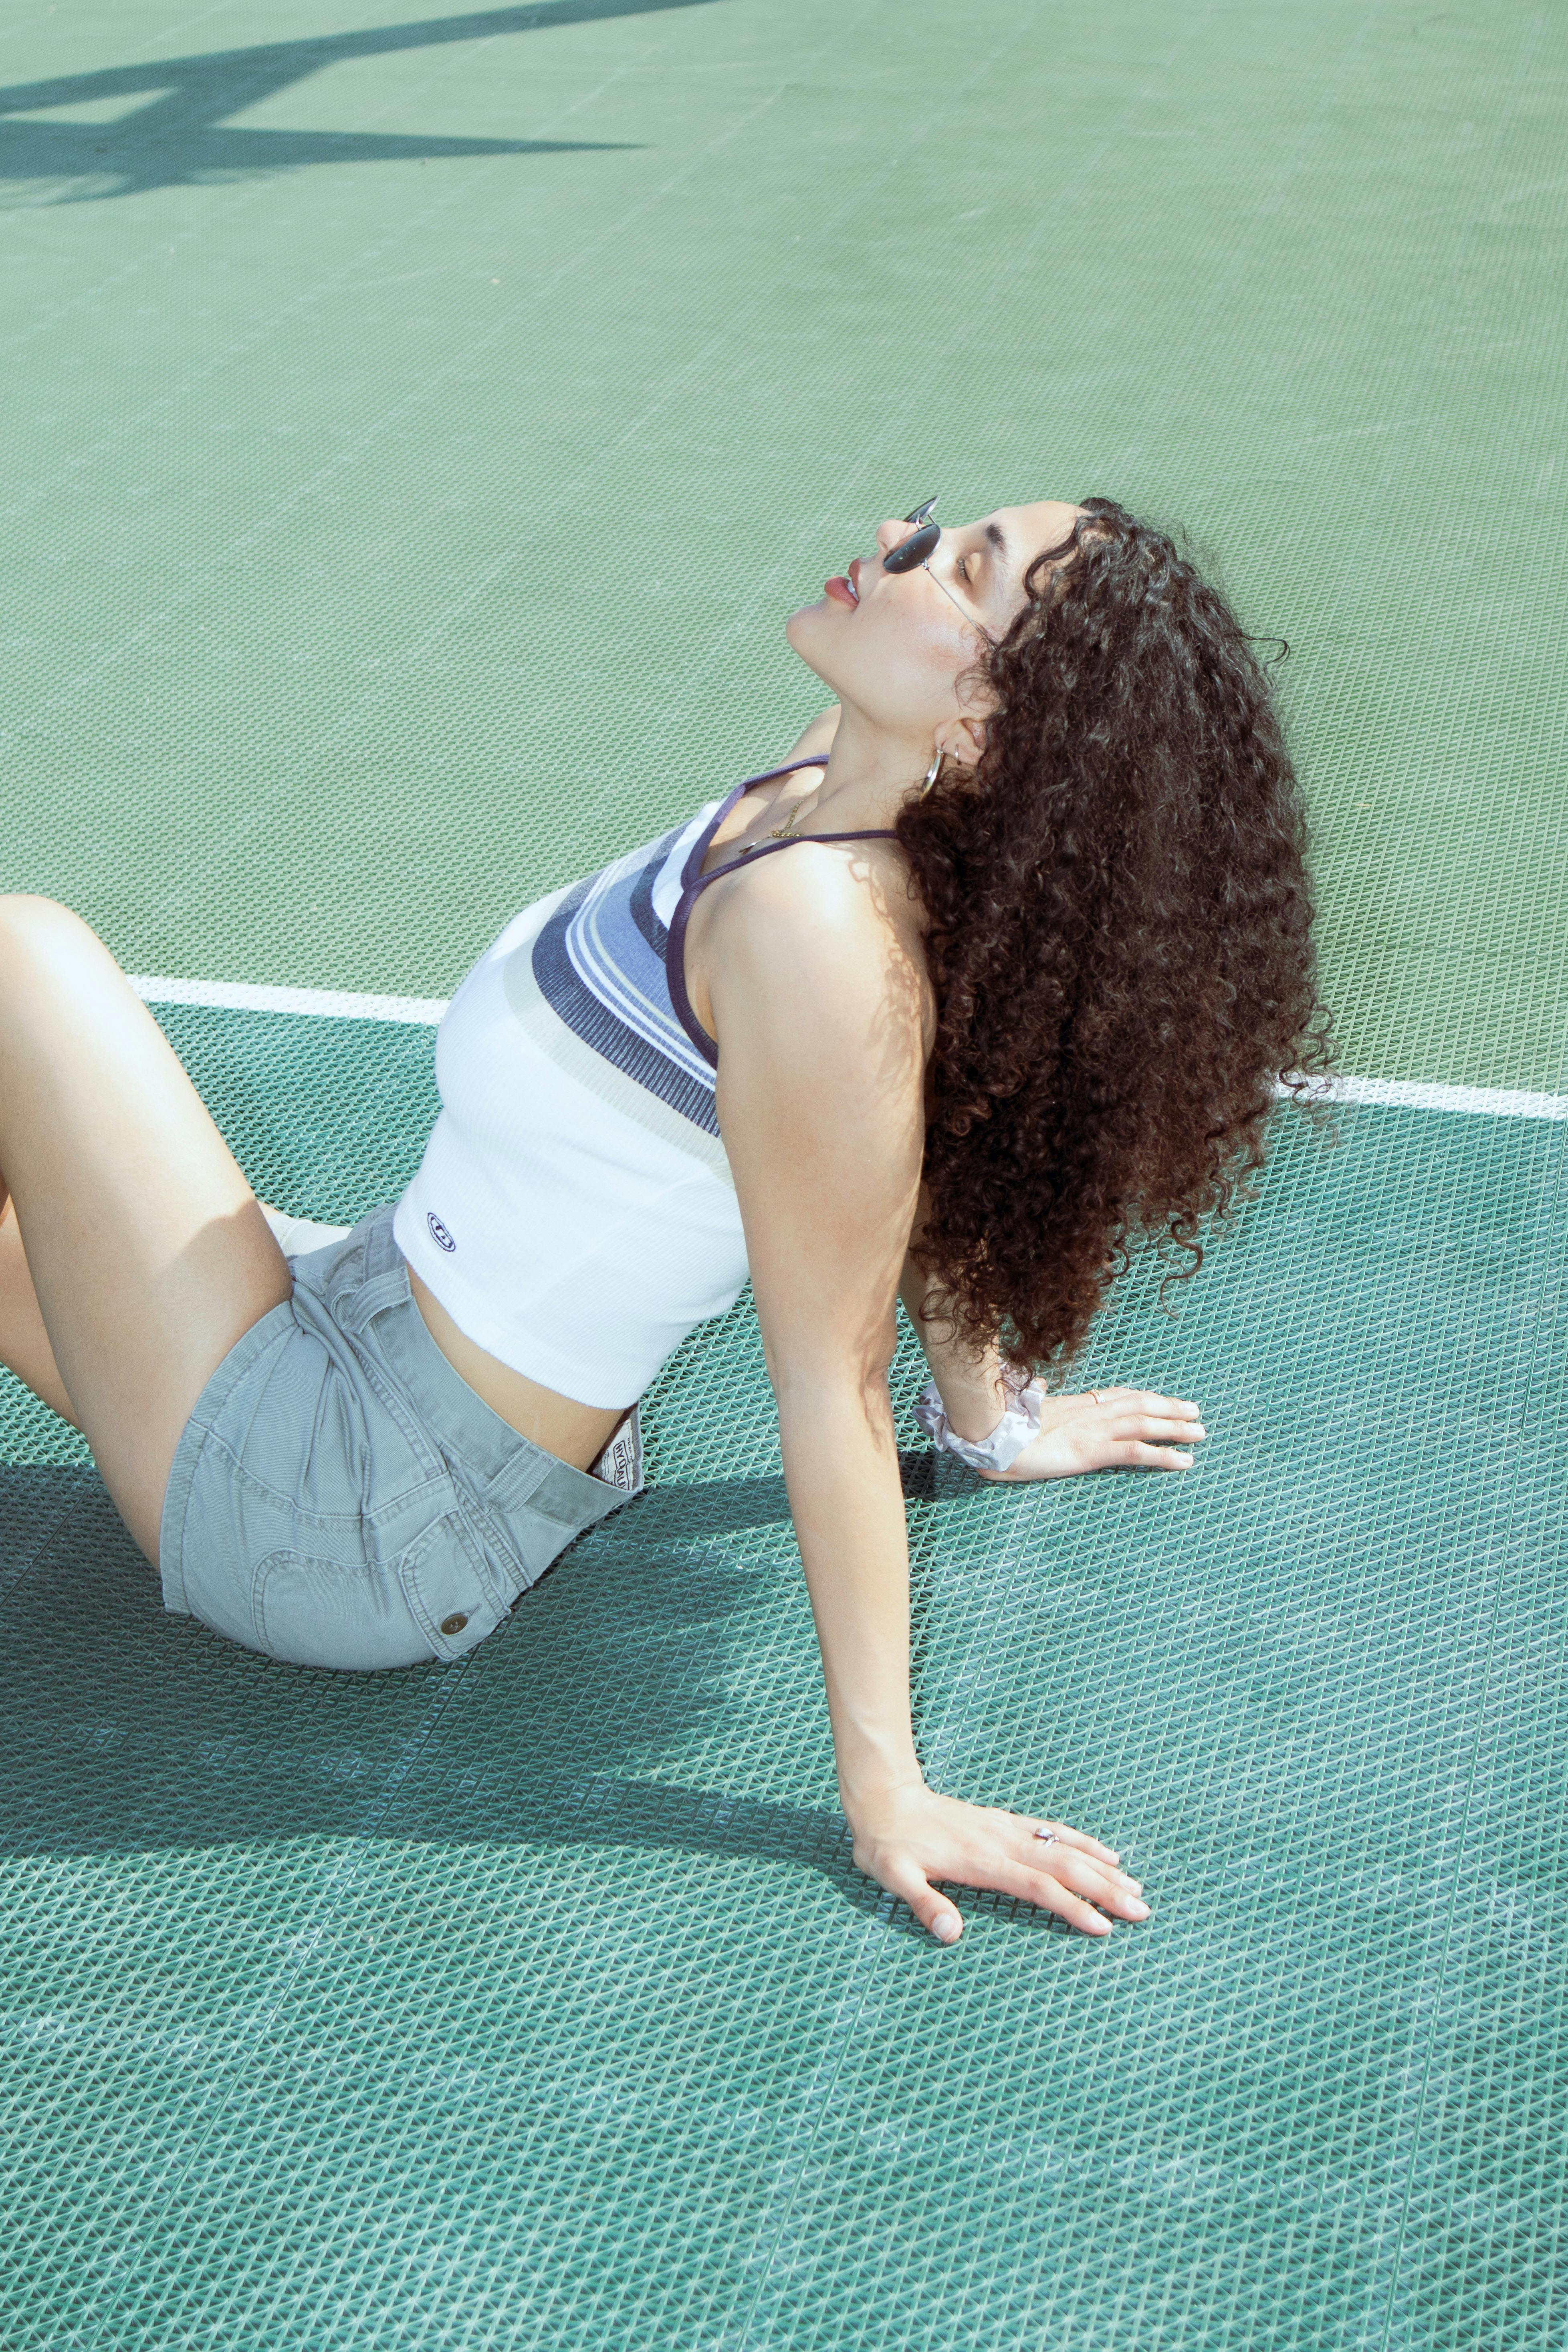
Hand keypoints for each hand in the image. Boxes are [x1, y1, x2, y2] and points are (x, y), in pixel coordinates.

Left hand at [846, 1780, 1150, 1943]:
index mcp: (982, 1860)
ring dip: (1101, 1869)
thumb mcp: (894, 1877)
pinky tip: (1105, 1854)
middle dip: (1104, 1889)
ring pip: (1065, 1848)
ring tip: (1136, 1888)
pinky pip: (1052, 1831)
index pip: (1037, 1886)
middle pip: (1064, 1866)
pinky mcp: (1005, 1822)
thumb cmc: (888, 1844)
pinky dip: (1082, 1842)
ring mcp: (1007, 1829)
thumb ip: (924, 1903)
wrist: (885, 1798)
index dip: (1071, 1907)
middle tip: (1141, 1911)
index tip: (1102, 1927)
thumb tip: (951, 1935)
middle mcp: (1003, 1842)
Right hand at [980, 1384, 1204, 1480]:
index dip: (1141, 1396)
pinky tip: (1184, 1461)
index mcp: (1072, 1404)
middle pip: (1138, 1403)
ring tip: (1200, 1432)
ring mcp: (1093, 1430)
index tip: (1160, 1398)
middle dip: (1168, 1406)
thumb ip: (1036, 1407)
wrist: (988, 1435)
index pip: (1115, 1395)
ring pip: (1145, 1422)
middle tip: (1194, 1411)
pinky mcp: (1092, 1451)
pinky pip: (1136, 1451)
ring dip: (1176, 1427)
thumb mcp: (1020, 1414)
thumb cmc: (997, 1428)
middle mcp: (1088, 1412)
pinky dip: (1165, 1455)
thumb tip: (1037, 1393)